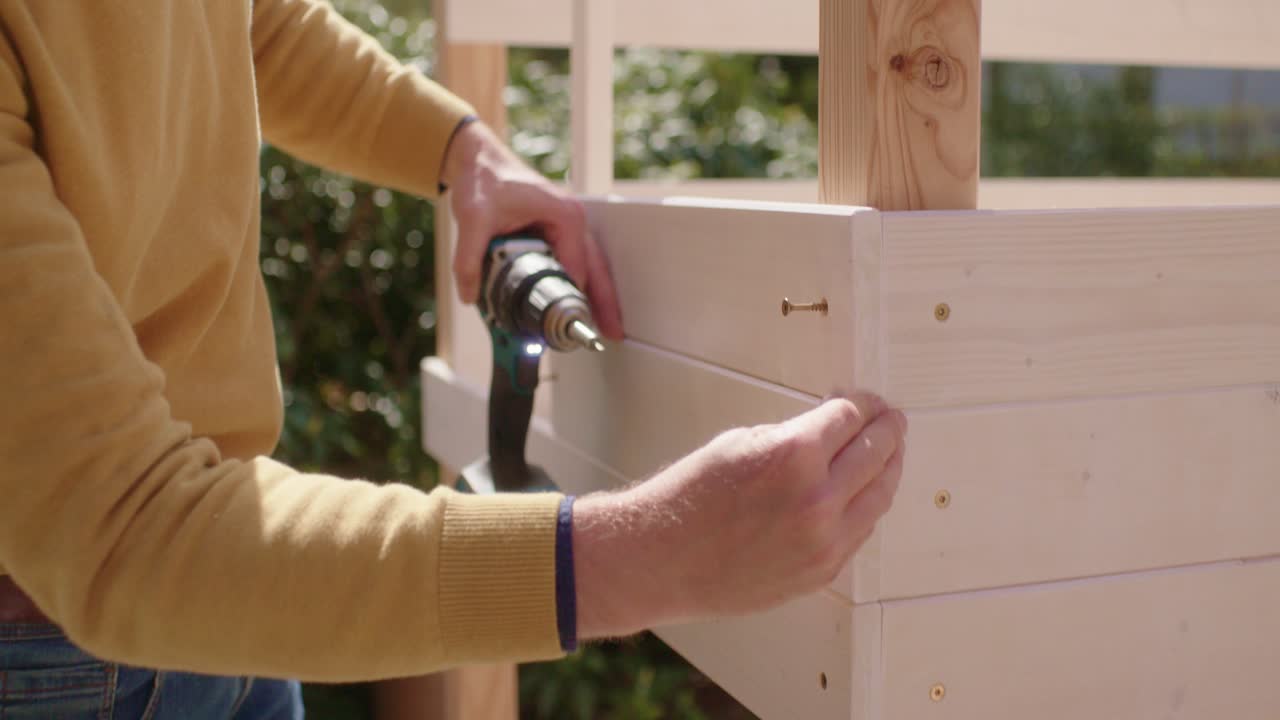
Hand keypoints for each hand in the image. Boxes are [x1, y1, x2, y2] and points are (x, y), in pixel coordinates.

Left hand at [439, 119, 623, 339]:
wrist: (478, 160)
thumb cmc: (484, 179)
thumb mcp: (473, 218)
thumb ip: (468, 258)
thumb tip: (469, 294)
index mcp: (564, 216)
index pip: (576, 267)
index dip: (573, 299)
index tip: (571, 325)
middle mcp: (573, 221)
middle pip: (596, 269)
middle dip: (604, 303)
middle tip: (613, 333)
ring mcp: (568, 226)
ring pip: (591, 267)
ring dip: (598, 296)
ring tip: (607, 327)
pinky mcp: (558, 231)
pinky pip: (576, 262)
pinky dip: (582, 285)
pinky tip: (582, 305)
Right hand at [572, 393, 906, 637]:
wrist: (660, 558)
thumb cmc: (688, 497)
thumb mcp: (740, 443)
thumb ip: (793, 437)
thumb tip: (830, 432)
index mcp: (794, 454)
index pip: (850, 417)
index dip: (862, 404)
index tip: (866, 400)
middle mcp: (818, 498)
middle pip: (877, 452)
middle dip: (887, 430)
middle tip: (891, 420)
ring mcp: (824, 540)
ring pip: (880, 496)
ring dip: (888, 468)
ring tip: (889, 454)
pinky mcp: (821, 571)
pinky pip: (860, 531)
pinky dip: (867, 507)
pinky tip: (864, 494)